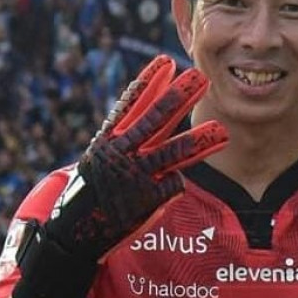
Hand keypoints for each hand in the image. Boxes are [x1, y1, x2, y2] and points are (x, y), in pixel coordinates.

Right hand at [12, 56, 227, 297]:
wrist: (75, 234)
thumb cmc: (89, 193)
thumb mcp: (98, 158)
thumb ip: (123, 135)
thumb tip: (150, 105)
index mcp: (106, 141)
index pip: (130, 105)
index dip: (150, 83)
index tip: (166, 62)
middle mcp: (121, 155)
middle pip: (155, 121)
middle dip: (179, 99)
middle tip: (200, 79)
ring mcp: (135, 177)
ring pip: (173, 154)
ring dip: (199, 142)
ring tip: (222, 131)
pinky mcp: (148, 200)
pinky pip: (173, 184)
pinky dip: (174, 183)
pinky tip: (169, 186)